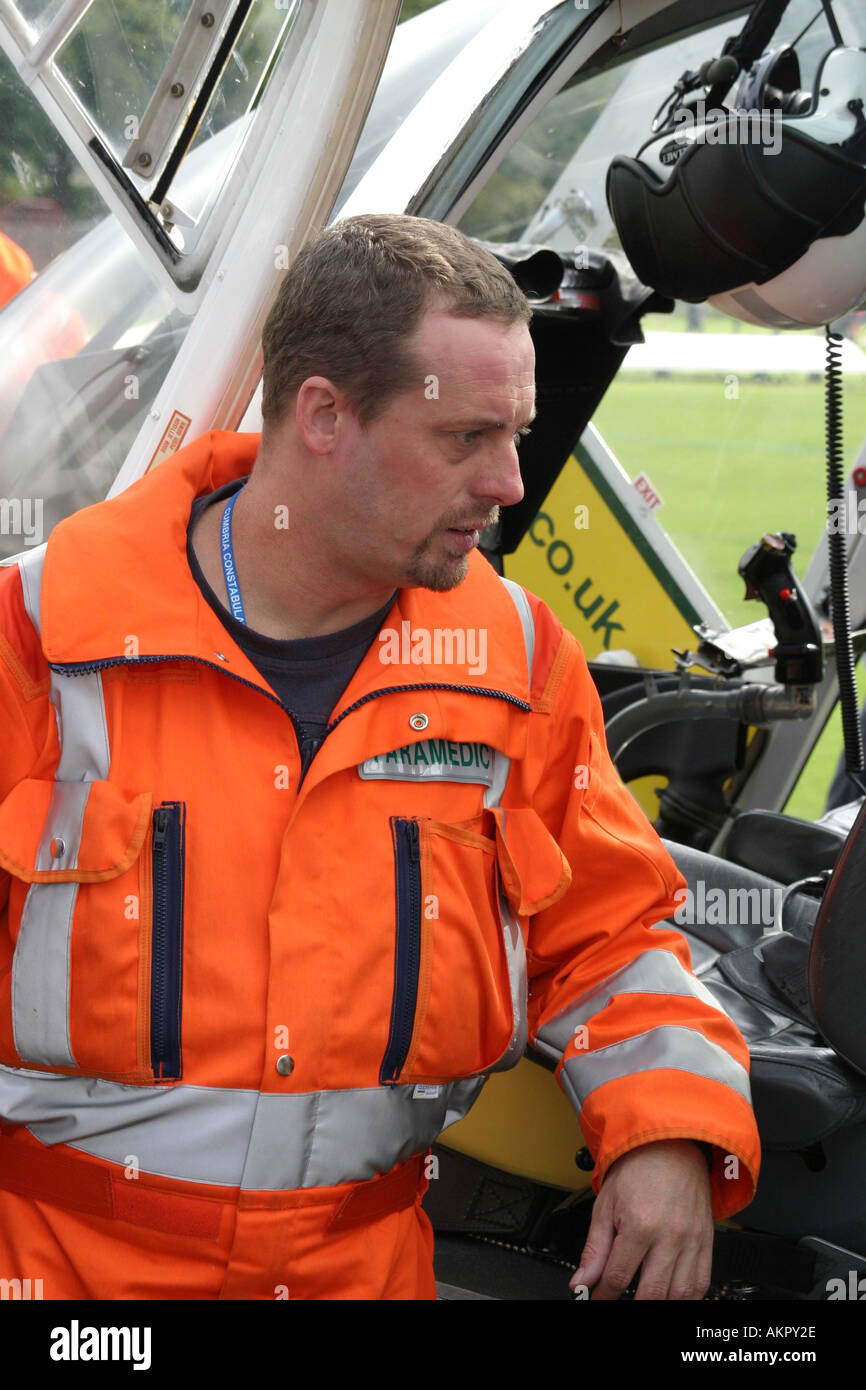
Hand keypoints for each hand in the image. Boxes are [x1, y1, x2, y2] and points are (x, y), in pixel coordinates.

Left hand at [570, 1139, 713, 1300]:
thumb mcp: (606, 1204)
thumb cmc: (639, 1168)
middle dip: (632, 1306)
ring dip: (661, 1304)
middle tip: (619, 1303)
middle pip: (651, 1294)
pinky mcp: (706, 1241)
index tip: (596, 1299)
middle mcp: (669, 1237)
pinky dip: (688, 1297)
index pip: (618, 1277)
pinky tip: (674, 1298)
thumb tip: (581, 1280)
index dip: (603, 1296)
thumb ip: (595, 1248)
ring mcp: (691, 1241)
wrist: (671, 1144)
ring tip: (645, 1302)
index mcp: (640, 1226)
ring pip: (679, 1294)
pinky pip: (702, 1282)